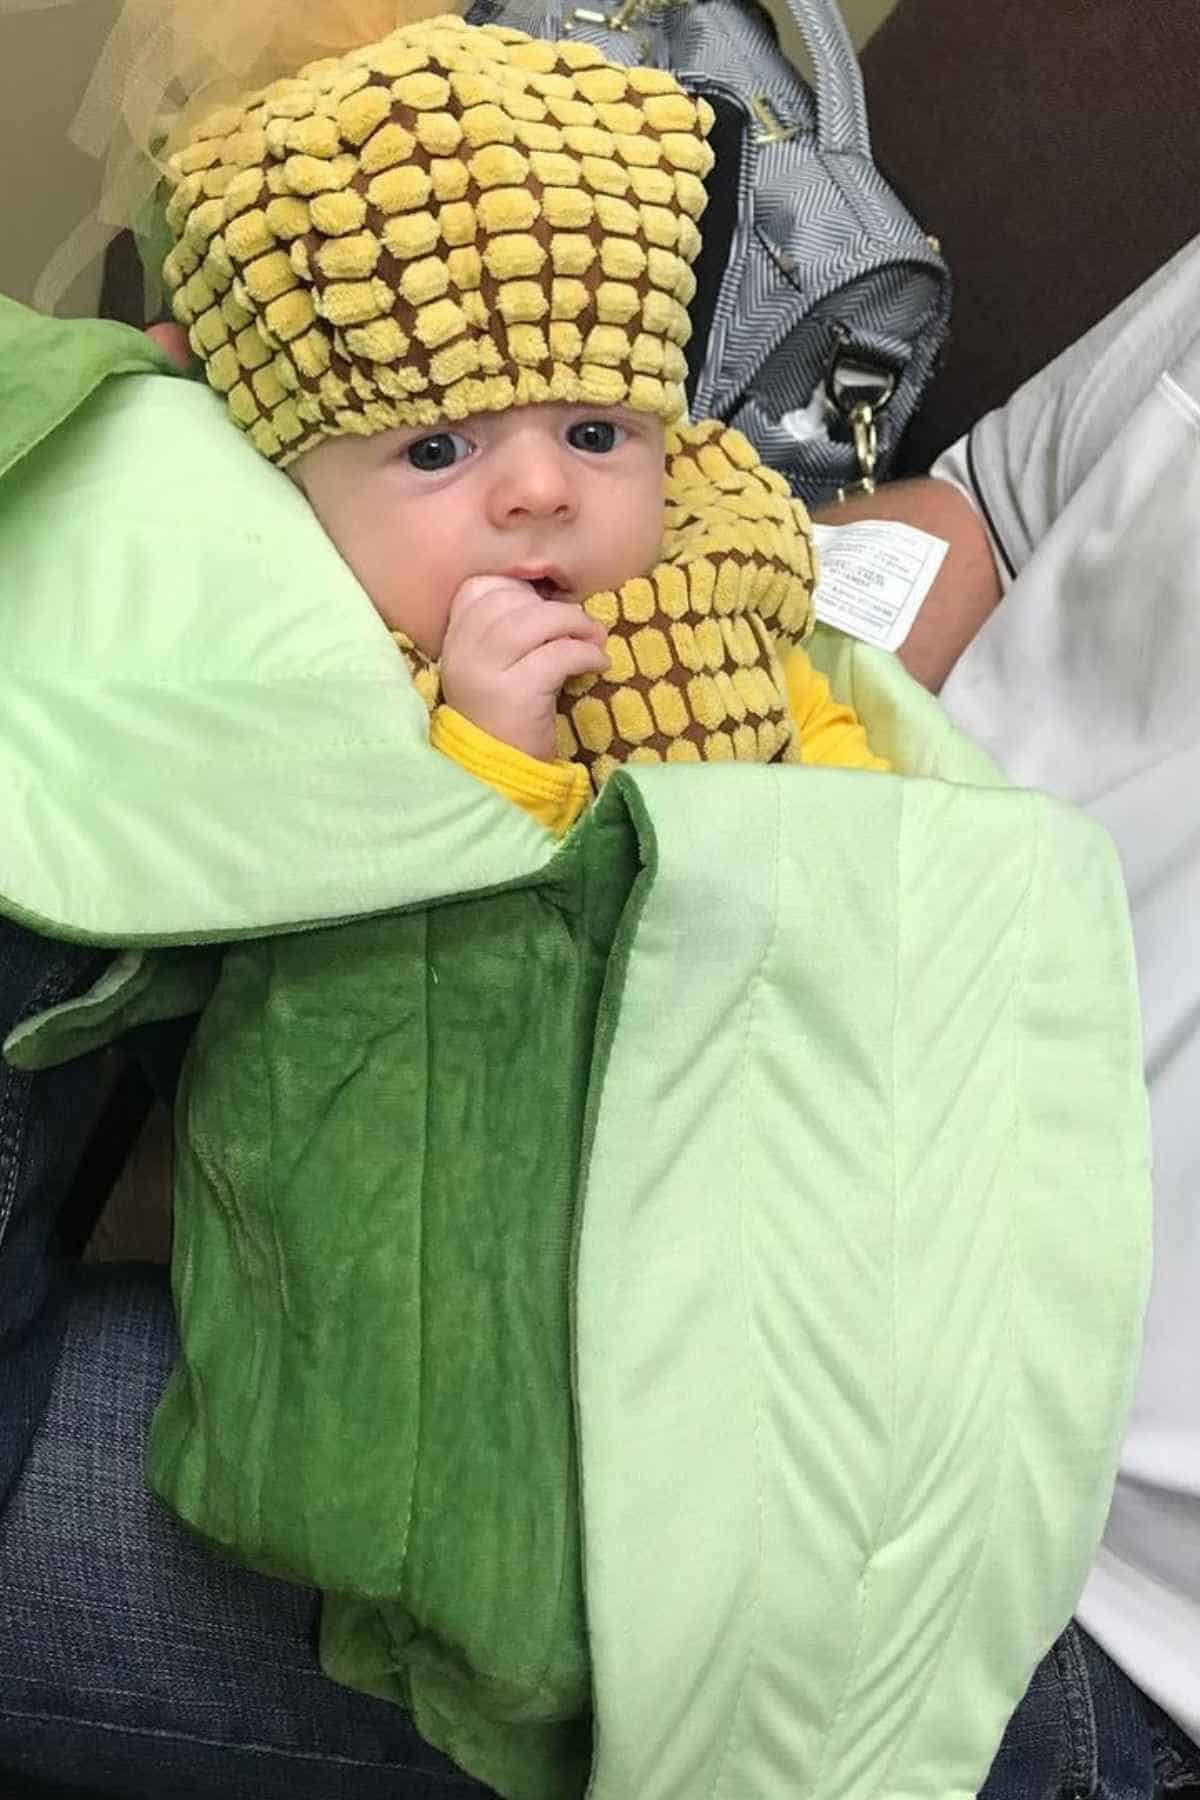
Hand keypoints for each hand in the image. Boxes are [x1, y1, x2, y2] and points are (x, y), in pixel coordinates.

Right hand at [439, 576, 608, 760]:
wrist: (499, 778)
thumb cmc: (503, 721)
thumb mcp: (492, 671)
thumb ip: (504, 634)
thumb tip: (550, 598)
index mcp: (454, 643)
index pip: (478, 589)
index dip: (518, 588)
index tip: (545, 607)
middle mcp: (463, 654)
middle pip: (510, 600)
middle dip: (553, 606)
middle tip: (581, 625)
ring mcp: (486, 673)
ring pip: (533, 621)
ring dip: (574, 623)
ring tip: (595, 639)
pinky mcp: (516, 693)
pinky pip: (558, 655)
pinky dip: (586, 653)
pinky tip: (598, 664)